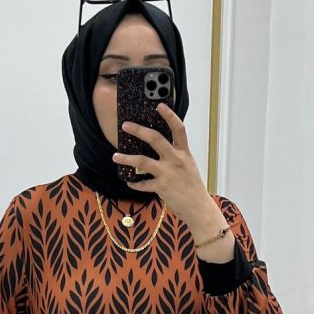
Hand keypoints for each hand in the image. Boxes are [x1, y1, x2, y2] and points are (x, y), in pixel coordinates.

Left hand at [112, 103, 222, 236]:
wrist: (199, 208)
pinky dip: (134, 183)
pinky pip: (142, 184)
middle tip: (126, 125)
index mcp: (184, 153)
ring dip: (126, 158)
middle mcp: (176, 160)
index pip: (178, 129)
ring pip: (142, 161)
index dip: (169, 115)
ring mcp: (168, 173)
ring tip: (115, 156)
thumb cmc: (193, 187)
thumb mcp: (189, 166)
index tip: (159, 105)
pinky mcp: (161, 187)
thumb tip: (160, 148)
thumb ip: (177, 156)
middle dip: (138, 130)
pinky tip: (129, 182)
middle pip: (155, 139)